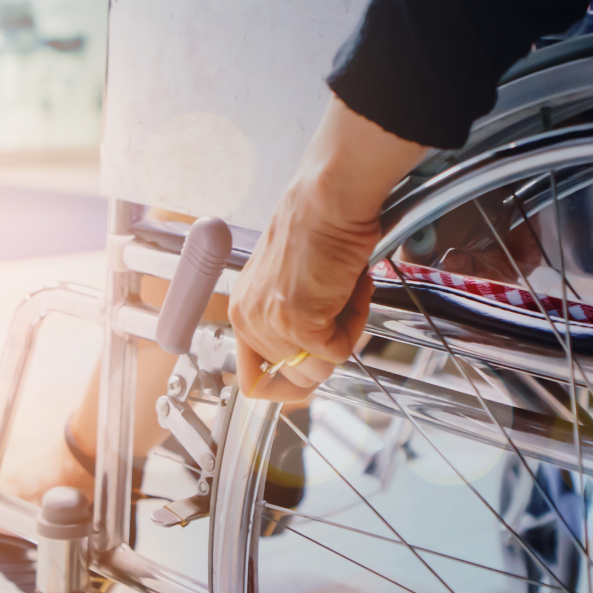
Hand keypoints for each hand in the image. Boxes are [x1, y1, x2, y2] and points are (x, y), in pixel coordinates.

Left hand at [229, 95, 427, 401]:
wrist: (329, 198)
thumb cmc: (318, 227)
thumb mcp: (292, 283)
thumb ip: (293, 322)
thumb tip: (313, 360)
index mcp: (244, 310)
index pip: (253, 380)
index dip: (286, 385)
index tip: (310, 375)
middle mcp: (249, 321)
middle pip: (294, 378)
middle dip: (327, 351)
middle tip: (341, 310)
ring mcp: (271, 325)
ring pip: (319, 369)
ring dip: (344, 335)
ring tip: (345, 292)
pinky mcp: (298, 324)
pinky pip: (337, 352)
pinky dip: (355, 324)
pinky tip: (351, 288)